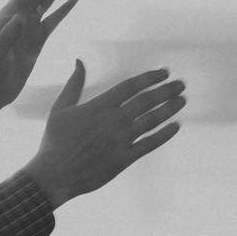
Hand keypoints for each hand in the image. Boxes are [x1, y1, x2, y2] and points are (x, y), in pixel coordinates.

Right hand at [23, 61, 186, 203]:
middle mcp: (113, 121)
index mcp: (99, 106)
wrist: (54, 174)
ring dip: (169, 108)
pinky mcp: (124, 158)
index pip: (131, 86)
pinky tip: (176, 126)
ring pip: (152, 120)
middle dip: (166, 90)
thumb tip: (79, 61)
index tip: (164, 72)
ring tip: (182, 100)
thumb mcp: (60, 108)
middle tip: (180, 84)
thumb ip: (74, 84)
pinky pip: (150, 144)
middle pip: (147, 101)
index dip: (150, 77)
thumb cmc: (54, 141)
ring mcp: (121, 140)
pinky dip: (165, 134)